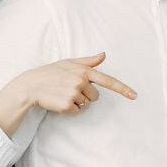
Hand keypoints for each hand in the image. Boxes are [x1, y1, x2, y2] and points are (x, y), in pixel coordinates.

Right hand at [12, 52, 136, 114]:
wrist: (31, 85)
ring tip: (62, 94)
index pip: (108, 80)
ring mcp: (74, 93)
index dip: (122, 89)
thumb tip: (103, 55)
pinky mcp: (68, 105)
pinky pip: (77, 111)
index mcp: (84, 71)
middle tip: (68, 89)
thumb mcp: (69, 63)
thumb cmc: (50, 73)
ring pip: (86, 104)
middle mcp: (81, 81)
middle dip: (85, 95)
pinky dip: (69, 109)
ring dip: (76, 102)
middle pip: (95, 96)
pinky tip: (59, 101)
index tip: (134, 96)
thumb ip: (88, 61)